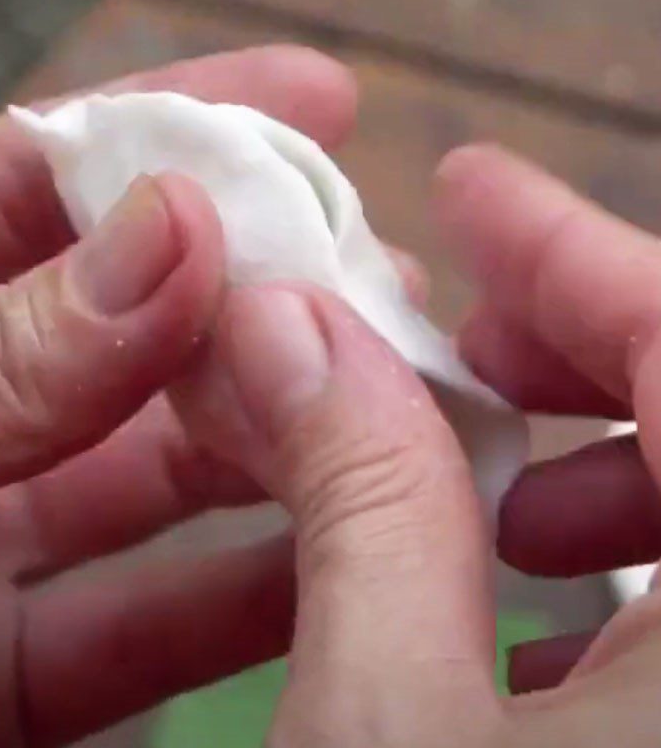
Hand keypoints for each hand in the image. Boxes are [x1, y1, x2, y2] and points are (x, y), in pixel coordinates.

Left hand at [0, 46, 359, 746]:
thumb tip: (170, 242)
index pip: (25, 183)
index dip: (167, 132)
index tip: (307, 104)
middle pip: (120, 326)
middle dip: (251, 288)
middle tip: (373, 265)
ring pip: (156, 472)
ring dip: (273, 432)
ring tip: (389, 387)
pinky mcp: (0, 680)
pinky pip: (150, 618)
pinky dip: (246, 583)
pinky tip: (342, 543)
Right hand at [171, 145, 660, 746]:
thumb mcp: (387, 724)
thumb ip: (361, 508)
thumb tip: (283, 327)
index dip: (568, 246)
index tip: (466, 185)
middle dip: (568, 351)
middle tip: (448, 348)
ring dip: (571, 464)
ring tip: (460, 479)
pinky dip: (594, 572)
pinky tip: (506, 603)